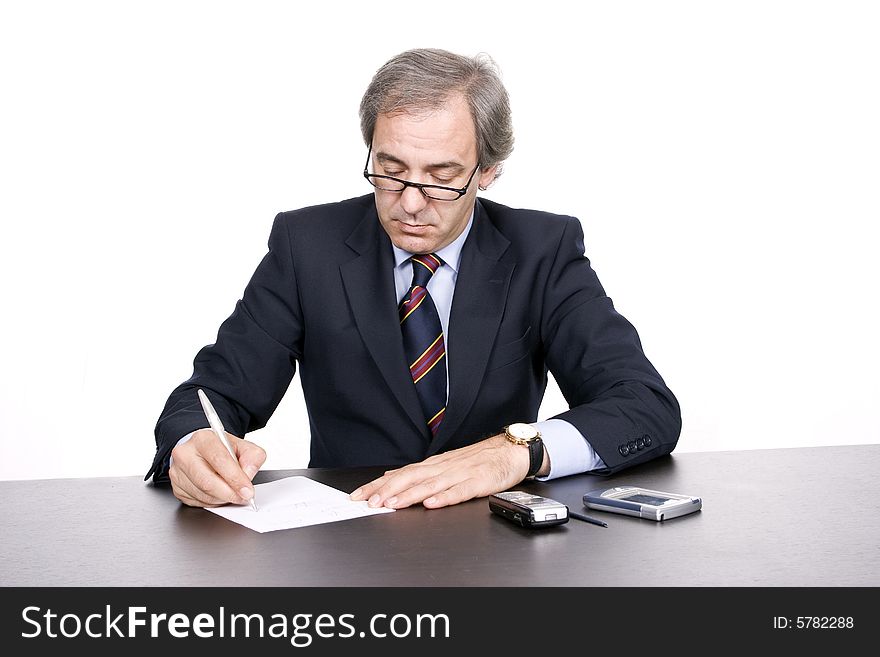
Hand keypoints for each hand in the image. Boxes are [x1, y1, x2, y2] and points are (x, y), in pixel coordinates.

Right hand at [168, 429, 266, 506]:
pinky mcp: (176, 487)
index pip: (219, 460)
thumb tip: (248, 474)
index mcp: (203, 439)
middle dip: (229, 493)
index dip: (235, 478)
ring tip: (231, 492)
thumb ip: (252, 457)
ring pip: (202, 494)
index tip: (247, 490)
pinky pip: (196, 502)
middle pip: (207, 481)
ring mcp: (177, 471)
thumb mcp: (243, 446)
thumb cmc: (222, 450)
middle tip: (242, 497)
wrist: (202, 452)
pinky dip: (212, 502)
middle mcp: (185, 453)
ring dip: (222, 499)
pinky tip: (218, 493)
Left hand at [350, 433, 545, 508]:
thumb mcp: (444, 464)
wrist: (510, 451)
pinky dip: (445, 497)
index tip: (358, 495)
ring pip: (430, 484)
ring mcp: (460, 474)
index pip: (399, 474)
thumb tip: (389, 478)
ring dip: (410, 495)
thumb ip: (419, 473)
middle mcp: (443, 467)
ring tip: (393, 504)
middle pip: (410, 478)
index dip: (377, 485)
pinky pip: (460, 491)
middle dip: (387, 490)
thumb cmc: (478, 460)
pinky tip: (432, 503)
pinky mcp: (479, 482)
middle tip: (369, 502)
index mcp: (433, 464)